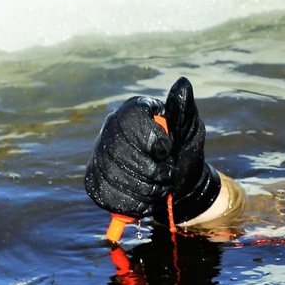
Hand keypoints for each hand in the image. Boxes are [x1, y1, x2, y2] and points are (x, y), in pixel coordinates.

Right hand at [84, 76, 220, 223]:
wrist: (180, 184)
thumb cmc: (185, 152)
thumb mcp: (190, 131)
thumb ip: (183, 109)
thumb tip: (182, 83)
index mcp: (134, 111)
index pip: (131, 120)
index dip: (152, 140)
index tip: (168, 151)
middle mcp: (111, 128)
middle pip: (120, 151)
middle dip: (151, 171)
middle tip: (168, 175)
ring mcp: (99, 153)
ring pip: (112, 175)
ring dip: (144, 188)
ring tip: (159, 186)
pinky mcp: (94, 178)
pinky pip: (105, 193)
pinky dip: (130, 201)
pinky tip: (144, 196)